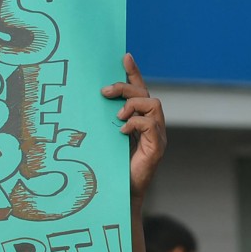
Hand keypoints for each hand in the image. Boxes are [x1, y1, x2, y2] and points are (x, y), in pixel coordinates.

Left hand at [102, 53, 165, 200]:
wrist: (121, 195)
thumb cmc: (112, 169)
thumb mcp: (106, 140)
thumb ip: (106, 123)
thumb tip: (93, 103)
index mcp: (140, 122)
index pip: (140, 91)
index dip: (134, 73)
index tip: (124, 56)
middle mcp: (152, 126)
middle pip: (145, 94)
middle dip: (125, 88)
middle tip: (104, 92)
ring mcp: (157, 137)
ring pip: (153, 104)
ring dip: (133, 105)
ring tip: (117, 116)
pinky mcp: (157, 148)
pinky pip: (151, 125)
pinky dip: (135, 123)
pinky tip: (121, 131)